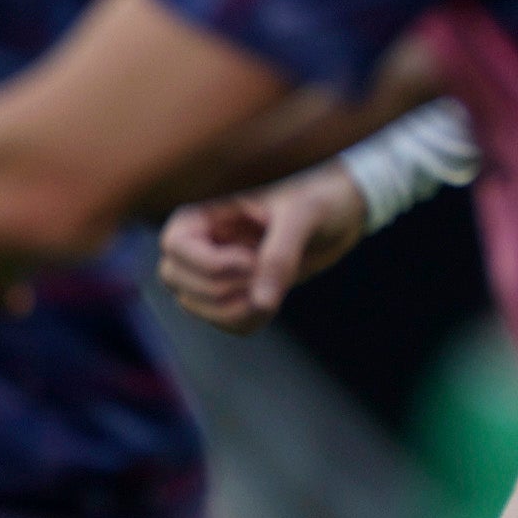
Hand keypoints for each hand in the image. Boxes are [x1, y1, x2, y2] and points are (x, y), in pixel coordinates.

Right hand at [156, 164, 362, 332]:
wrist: (343, 210)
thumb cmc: (320, 195)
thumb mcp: (303, 215)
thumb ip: (280, 255)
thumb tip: (260, 302)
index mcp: (207, 207)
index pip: (174, 245)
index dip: (209, 264)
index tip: (252, 259)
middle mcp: (202, 239)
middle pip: (175, 279)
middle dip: (222, 288)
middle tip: (265, 272)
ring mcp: (214, 268)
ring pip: (193, 305)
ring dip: (234, 309)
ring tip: (273, 287)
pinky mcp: (234, 291)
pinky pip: (223, 322)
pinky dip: (247, 321)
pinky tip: (273, 300)